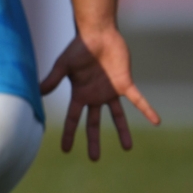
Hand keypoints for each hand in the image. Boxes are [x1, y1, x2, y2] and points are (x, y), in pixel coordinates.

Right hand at [41, 28, 159, 160]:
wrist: (97, 34)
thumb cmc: (77, 48)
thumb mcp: (63, 65)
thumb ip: (53, 80)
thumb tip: (37, 92)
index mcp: (79, 94)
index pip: (72, 118)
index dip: (69, 134)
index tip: (66, 150)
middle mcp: (94, 96)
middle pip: (93, 123)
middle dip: (93, 141)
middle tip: (94, 158)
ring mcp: (109, 91)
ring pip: (117, 116)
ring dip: (123, 131)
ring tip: (128, 147)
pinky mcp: (124, 84)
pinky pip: (137, 100)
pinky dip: (146, 110)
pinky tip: (156, 121)